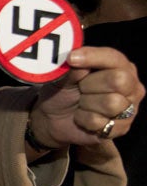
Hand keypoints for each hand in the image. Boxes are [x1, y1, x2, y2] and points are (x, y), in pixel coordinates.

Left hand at [28, 45, 143, 150]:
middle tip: (80, 89)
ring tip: (81, 104)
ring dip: (86, 104)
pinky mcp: (121, 128)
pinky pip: (100, 122)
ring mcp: (130, 108)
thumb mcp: (62, 75)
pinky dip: (84, 120)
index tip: (71, 59)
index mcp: (119, 65)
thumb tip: (74, 59)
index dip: (92, 57)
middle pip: (119, 80)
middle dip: (89, 85)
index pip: (113, 58)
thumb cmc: (63, 91)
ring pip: (111, 103)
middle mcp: (131, 85)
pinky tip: (82, 117)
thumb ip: (71, 67)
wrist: (53, 118)